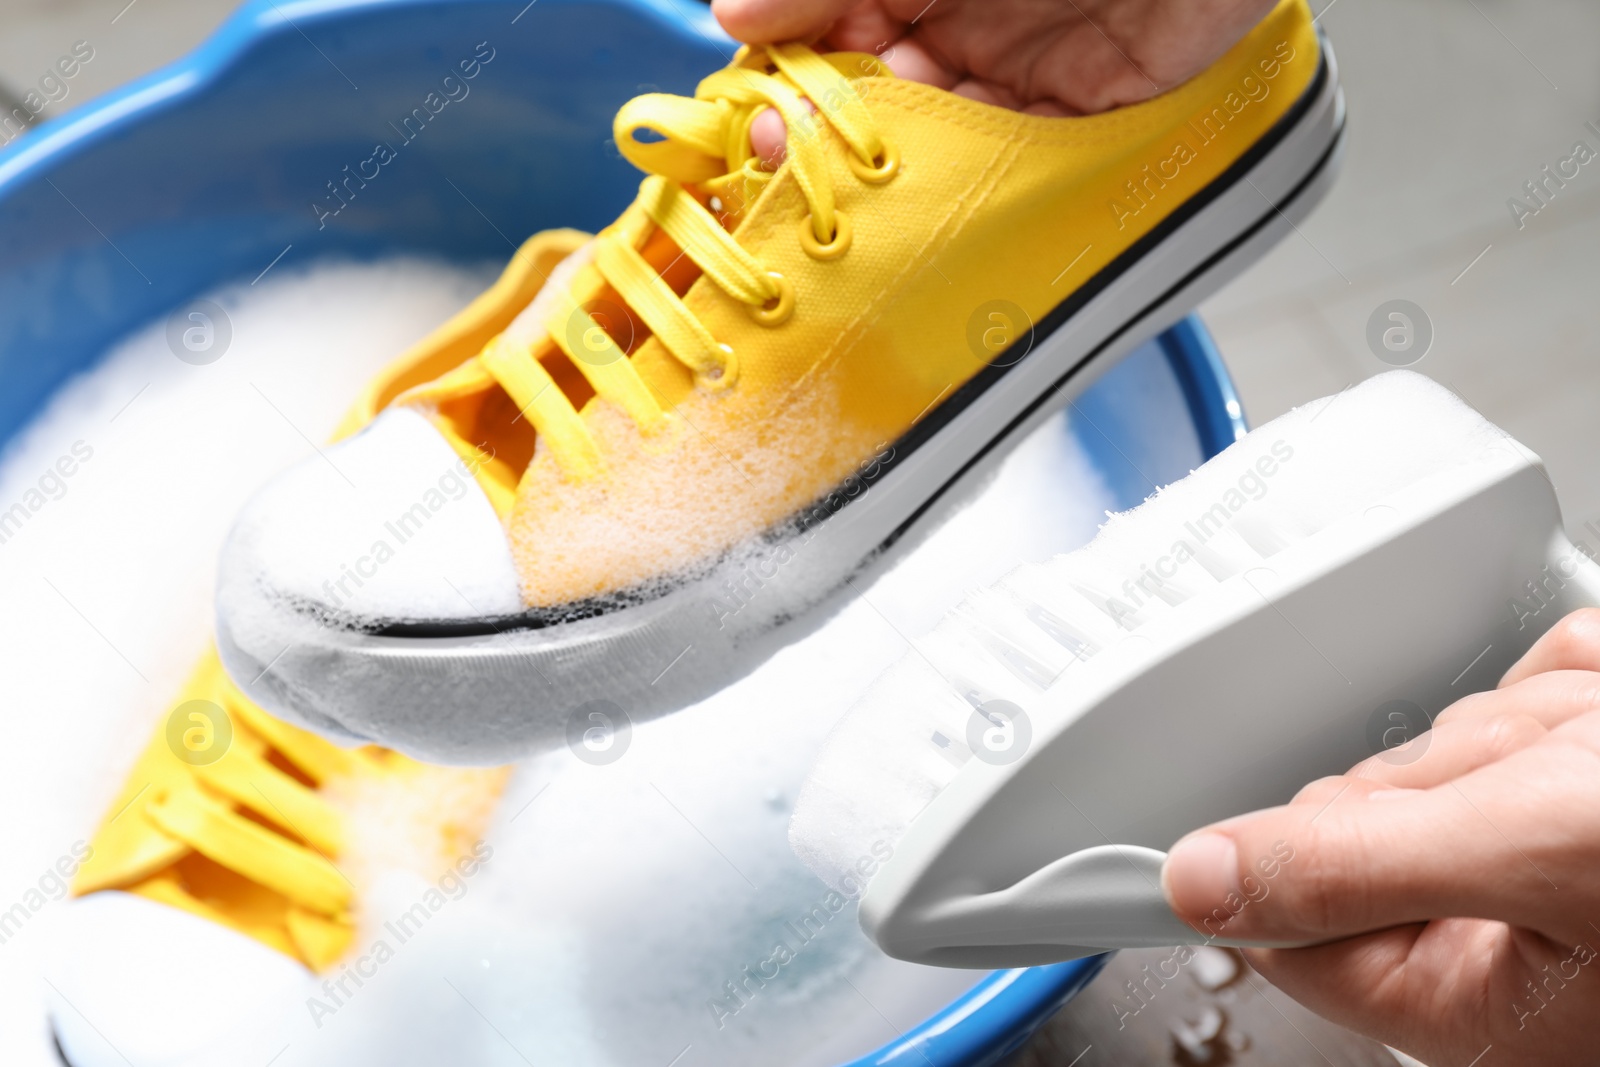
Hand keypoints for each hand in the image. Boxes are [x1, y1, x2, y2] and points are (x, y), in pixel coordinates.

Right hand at [712, 0, 1276, 164]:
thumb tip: (732, 10)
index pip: (838, 29)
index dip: (792, 65)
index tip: (752, 101)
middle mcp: (975, 18)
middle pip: (884, 91)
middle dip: (833, 125)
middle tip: (786, 150)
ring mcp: (1032, 68)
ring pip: (944, 135)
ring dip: (894, 159)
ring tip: (848, 174)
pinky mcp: (1095, 110)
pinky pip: (1023, 159)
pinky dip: (973, 179)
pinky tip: (927, 188)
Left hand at [1161, 609, 1599, 1066]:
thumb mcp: (1526, 855)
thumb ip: (1353, 866)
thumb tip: (1200, 883)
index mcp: (1471, 994)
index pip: (1289, 925)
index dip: (1260, 857)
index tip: (1140, 846)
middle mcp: (1501, 932)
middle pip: (1369, 804)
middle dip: (1456, 765)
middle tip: (1542, 782)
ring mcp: (1540, 850)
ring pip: (1455, 741)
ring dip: (1536, 725)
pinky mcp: (1576, 778)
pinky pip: (1528, 697)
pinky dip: (1575, 690)